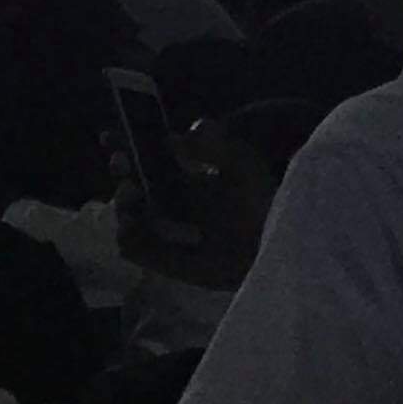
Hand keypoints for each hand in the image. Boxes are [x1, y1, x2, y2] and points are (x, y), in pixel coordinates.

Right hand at [112, 121, 269, 291]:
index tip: (110, 136)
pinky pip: (151, 256)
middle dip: (124, 174)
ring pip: (140, 222)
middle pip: (141, 189)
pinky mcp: (187, 268)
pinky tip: (127, 231)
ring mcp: (182, 239)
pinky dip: (134, 244)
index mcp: (195, 180)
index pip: (154, 161)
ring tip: (129, 195)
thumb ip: (214, 144)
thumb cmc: (267, 200)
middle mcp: (183, 207)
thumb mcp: (243, 163)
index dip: (131, 147)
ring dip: (125, 207)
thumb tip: (176, 136)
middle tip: (120, 164)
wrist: (292, 245)